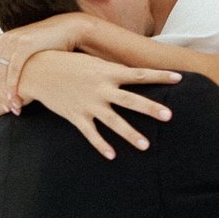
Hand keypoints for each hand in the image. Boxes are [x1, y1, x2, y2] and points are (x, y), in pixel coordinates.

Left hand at [0, 13, 86, 115]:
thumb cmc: (48, 44)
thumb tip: (2, 72)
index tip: (2, 104)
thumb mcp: (26, 49)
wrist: (66, 29)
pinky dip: (12, 86)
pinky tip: (14, 98)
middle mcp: (4, 40)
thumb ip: (12, 58)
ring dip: (6, 93)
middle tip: (7, 110)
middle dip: (0, 94)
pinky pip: (14, 69)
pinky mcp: (24, 45)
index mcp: (1, 42)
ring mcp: (13, 41)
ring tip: (12, 108)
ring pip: (2, 73)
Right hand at [22, 47, 175, 160]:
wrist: (39, 71)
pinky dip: (101, 145)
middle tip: (169, 116)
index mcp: (107, 71)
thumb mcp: (94, 62)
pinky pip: (91, 134)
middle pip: (131, 100)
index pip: (139, 74)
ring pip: (113, 122)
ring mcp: (88, 104)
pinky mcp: (76, 116)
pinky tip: (113, 156)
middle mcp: (100, 88)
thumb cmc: (69, 64)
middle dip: (150, 108)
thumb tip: (135, 75)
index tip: (179, 78)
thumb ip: (114, 70)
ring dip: (130, 134)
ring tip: (146, 146)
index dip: (160, 76)